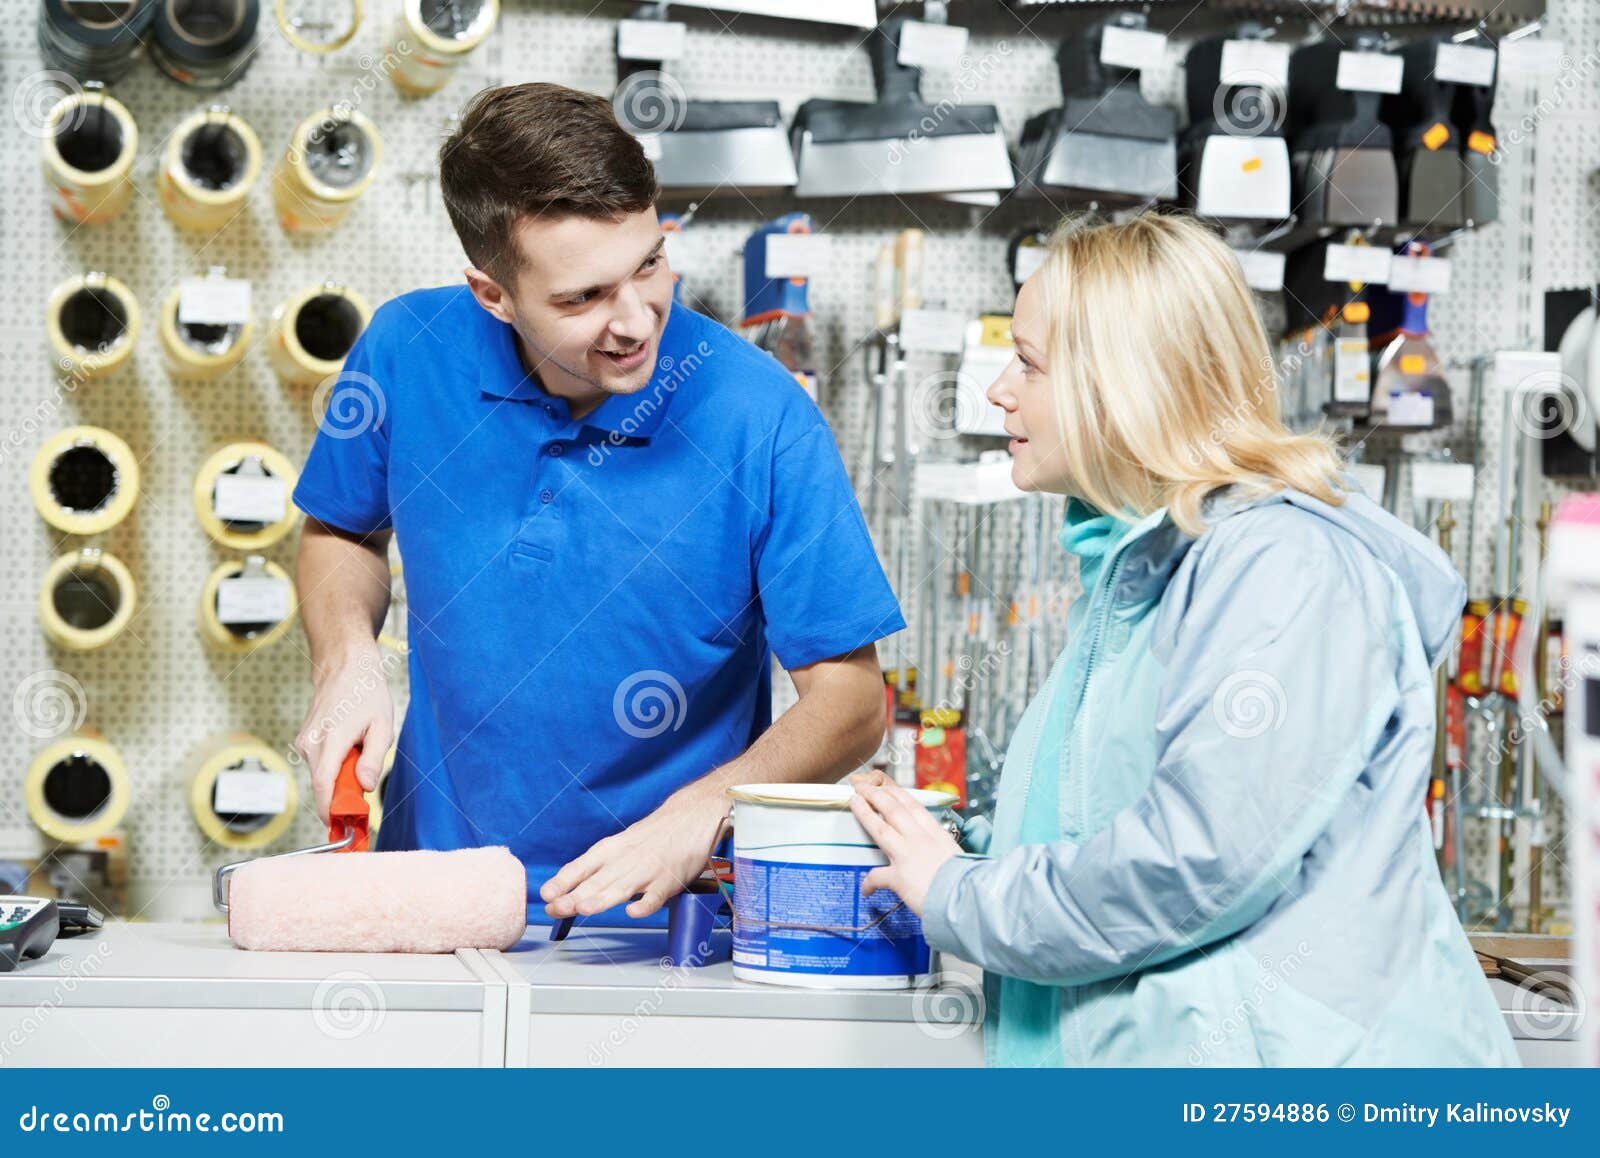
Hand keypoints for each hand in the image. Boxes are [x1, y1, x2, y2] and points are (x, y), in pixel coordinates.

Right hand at [295, 642, 393, 824]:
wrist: (345, 667)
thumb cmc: (367, 694)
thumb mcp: (382, 725)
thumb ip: (373, 759)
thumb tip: (364, 787)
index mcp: (331, 740)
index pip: (323, 785)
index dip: (330, 810)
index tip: (343, 827)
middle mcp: (311, 744)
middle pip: (323, 785)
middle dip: (343, 796)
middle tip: (365, 792)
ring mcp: (304, 743)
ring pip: (322, 776)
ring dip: (341, 777)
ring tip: (360, 753)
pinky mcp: (304, 742)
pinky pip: (319, 765)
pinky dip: (335, 767)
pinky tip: (349, 748)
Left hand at [540, 793, 727, 920]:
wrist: (692, 816)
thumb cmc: (654, 835)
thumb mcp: (622, 844)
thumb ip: (599, 867)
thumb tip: (569, 888)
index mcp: (612, 850)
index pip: (582, 866)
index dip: (563, 881)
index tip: (546, 894)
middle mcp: (626, 859)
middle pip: (598, 880)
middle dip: (575, 896)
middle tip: (555, 908)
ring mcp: (648, 871)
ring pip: (622, 887)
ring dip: (602, 898)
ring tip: (584, 909)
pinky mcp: (670, 881)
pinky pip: (656, 895)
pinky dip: (645, 905)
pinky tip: (633, 912)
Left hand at [849, 770, 960, 916]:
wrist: (969, 898)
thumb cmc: (968, 882)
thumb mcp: (957, 856)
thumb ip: (942, 850)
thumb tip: (934, 855)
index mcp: (937, 834)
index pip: (913, 806)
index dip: (896, 793)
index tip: (885, 785)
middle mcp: (921, 840)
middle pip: (894, 810)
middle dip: (876, 794)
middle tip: (862, 786)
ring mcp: (908, 856)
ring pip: (881, 829)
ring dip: (865, 813)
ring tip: (854, 801)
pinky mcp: (899, 877)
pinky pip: (877, 876)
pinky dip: (869, 882)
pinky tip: (865, 888)